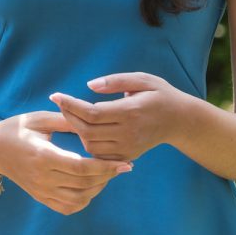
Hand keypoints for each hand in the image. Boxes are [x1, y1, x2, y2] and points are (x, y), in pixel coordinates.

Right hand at [0, 110, 132, 215]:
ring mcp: (41, 191)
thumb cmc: (17, 129)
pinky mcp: (41, 198)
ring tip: (108, 174)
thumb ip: (66, 120)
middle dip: (108, 176)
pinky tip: (92, 186)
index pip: (81, 167)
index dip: (105, 166)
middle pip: (84, 183)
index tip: (124, 163)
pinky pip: (68, 207)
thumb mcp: (39, 118)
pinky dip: (84, 200)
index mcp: (43, 156)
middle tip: (123, 166)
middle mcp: (42, 178)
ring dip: (98, 188)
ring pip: (79, 199)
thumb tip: (92, 117)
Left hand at [49, 72, 183, 162]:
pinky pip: (100, 155)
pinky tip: (85, 130)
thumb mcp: (142, 79)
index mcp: (130, 112)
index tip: (55, 95)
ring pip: (90, 145)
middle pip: (87, 131)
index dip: (70, 105)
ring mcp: (128, 147)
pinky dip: (88, 144)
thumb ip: (115, 81)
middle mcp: (128, 133)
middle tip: (60, 103)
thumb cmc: (160, 94)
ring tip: (73, 115)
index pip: (91, 113)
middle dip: (69, 117)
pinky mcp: (128, 155)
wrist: (180, 120)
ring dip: (77, 131)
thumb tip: (89, 86)